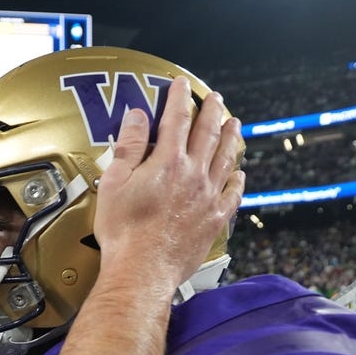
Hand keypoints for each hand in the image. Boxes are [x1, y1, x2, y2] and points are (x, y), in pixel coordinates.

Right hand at [94, 76, 244, 290]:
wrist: (142, 269)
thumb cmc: (123, 230)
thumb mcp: (115, 183)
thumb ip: (129, 147)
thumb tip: (136, 116)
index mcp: (167, 162)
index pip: (176, 120)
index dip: (178, 99)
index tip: (181, 85)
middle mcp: (194, 174)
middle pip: (207, 134)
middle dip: (212, 112)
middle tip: (216, 98)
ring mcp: (208, 197)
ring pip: (226, 159)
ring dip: (231, 138)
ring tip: (235, 124)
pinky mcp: (214, 220)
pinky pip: (233, 195)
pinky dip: (238, 181)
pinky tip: (241, 174)